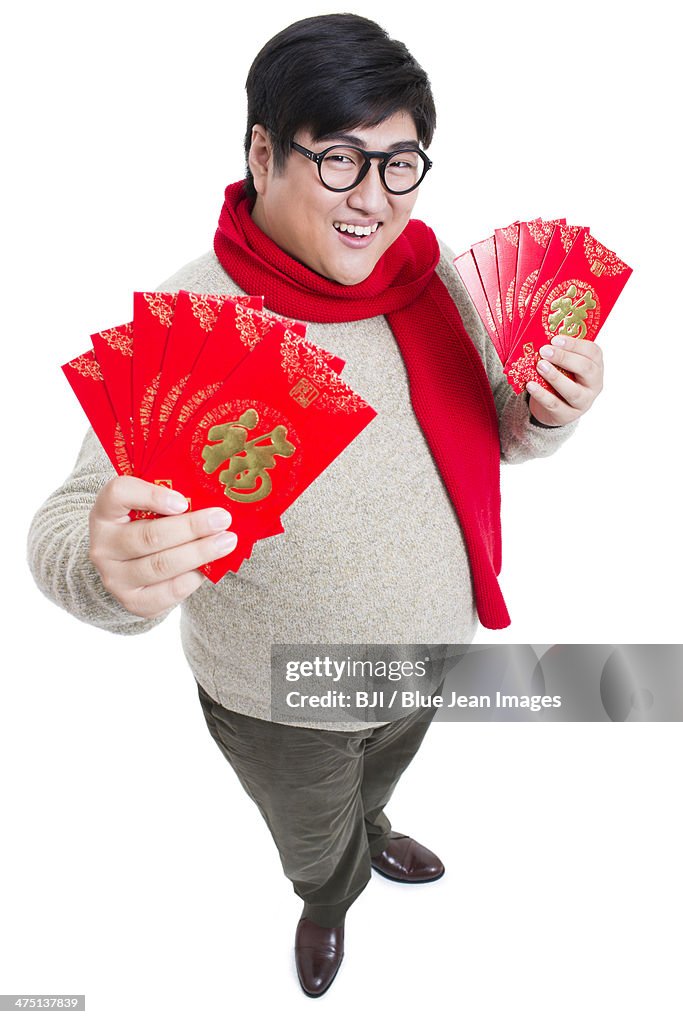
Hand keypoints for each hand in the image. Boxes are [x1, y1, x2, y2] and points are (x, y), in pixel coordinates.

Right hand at [89, 477, 236, 618]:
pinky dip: (192, 578)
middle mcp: (103, 546)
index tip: (183, 501)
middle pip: (148, 536)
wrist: (128, 567)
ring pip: (160, 565)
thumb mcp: (146, 507)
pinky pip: (167, 592)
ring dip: (199, 553)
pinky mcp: (132, 602)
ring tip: (226, 542)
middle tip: (222, 519)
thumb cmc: (145, 526)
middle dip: (191, 528)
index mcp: (104, 512)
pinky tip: (210, 567)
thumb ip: (171, 501)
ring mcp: (114, 577)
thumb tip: (213, 500)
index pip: (119, 494)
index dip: (151, 496)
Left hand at [526, 335, 603, 426]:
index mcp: (596, 366)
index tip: (555, 338)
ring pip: (572, 390)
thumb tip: (541, 334)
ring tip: (539, 366)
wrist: (557, 410)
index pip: (593, 352)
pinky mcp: (567, 415)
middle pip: (586, 369)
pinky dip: (541, 394)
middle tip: (544, 351)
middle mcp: (594, 384)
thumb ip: (560, 352)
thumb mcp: (566, 365)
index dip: (575, 344)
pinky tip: (530, 385)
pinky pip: (554, 404)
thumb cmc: (563, 378)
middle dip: (565, 358)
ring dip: (555, 377)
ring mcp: (582, 402)